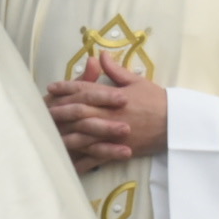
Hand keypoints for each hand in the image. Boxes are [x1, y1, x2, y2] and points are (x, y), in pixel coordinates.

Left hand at [44, 55, 167, 174]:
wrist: (175, 123)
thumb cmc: (156, 100)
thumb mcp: (136, 81)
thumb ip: (115, 70)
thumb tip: (101, 55)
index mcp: (113, 97)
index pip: (85, 90)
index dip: (67, 88)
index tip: (51, 87)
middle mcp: (110, 115)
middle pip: (79, 112)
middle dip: (60, 111)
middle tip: (43, 112)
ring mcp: (113, 135)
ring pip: (84, 136)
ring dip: (66, 136)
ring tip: (50, 136)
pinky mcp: (118, 150)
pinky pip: (96, 158)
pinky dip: (82, 162)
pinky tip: (70, 164)